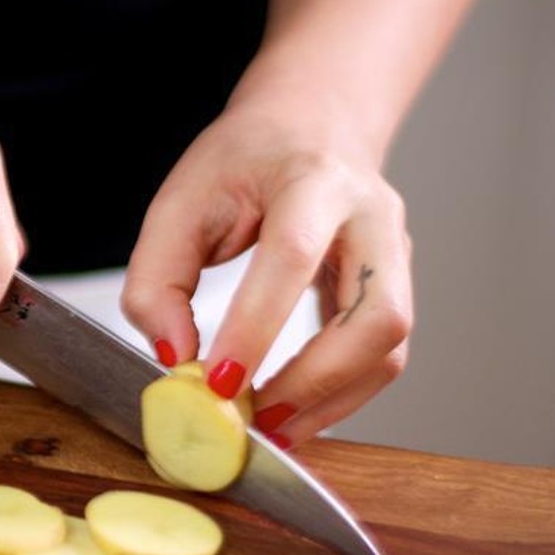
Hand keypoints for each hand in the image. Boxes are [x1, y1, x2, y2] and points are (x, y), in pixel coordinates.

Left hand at [121, 82, 411, 448]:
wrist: (312, 126)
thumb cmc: (245, 160)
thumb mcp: (180, 200)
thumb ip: (159, 279)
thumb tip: (174, 358)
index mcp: (313, 180)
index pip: (293, 257)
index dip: (256, 326)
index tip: (217, 381)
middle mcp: (372, 217)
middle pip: (377, 315)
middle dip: (314, 381)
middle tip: (254, 418)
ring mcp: (395, 256)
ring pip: (389, 347)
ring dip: (330, 401)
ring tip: (269, 429)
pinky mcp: (395, 289)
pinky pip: (382, 357)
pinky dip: (339, 397)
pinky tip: (292, 414)